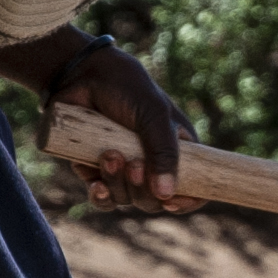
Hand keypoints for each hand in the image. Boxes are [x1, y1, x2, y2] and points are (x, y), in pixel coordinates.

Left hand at [0, 30, 199, 210]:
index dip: (187, 201)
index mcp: (178, 150)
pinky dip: (100, 196)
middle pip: (154, 200)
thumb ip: (164, 153)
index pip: (194, 187)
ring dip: (118, 185)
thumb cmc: (127, 89)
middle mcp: (152, 163)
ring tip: (108, 155)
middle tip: (132, 164)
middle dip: (142, 189)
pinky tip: (96, 184)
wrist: (83, 76)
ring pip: (126, 199)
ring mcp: (124, 168)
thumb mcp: (155, 115)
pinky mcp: (96, 170)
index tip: (170, 202)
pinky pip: (102, 198)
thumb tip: (165, 195)